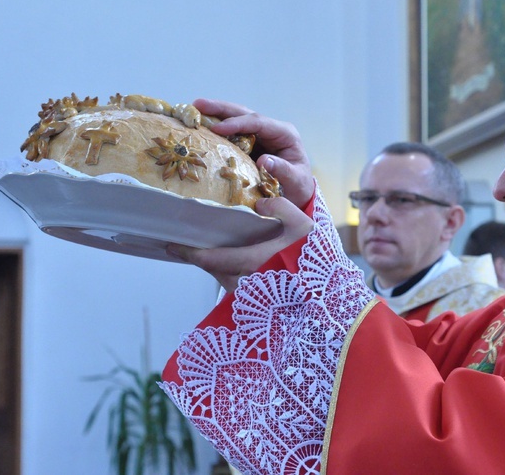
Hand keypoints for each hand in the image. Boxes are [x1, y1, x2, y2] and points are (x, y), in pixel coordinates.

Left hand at [166, 196, 313, 291]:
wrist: (333, 297)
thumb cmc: (318, 261)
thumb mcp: (305, 226)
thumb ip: (283, 209)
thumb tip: (262, 203)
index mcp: (255, 263)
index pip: (212, 260)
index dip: (189, 253)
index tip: (171, 245)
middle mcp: (251, 283)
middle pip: (216, 272)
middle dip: (201, 260)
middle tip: (187, 246)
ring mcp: (257, 295)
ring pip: (227, 281)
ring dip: (217, 268)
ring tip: (211, 253)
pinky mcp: (264, 301)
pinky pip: (239, 287)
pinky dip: (232, 275)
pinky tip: (238, 264)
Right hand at [193, 99, 314, 207]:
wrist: (298, 193)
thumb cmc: (298, 186)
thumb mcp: (295, 181)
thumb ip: (282, 170)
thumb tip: (263, 160)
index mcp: (284, 133)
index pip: (258, 122)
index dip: (237, 123)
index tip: (218, 128)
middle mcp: (271, 129)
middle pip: (244, 114)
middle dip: (220, 109)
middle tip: (197, 104)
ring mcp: (259, 135)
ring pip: (236, 119)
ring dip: (215, 114)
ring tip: (194, 109)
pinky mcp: (250, 143)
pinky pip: (232, 133)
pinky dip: (216, 129)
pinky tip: (200, 127)